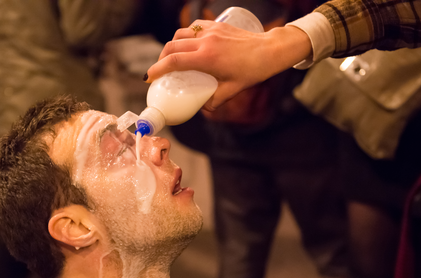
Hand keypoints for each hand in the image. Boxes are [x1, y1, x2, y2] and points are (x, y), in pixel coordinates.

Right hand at [145, 20, 312, 110]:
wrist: (270, 50)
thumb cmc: (253, 71)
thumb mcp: (232, 90)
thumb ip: (214, 101)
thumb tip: (202, 108)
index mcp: (208, 59)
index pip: (174, 61)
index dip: (157, 70)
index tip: (149, 78)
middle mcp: (206, 42)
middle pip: (172, 47)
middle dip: (160, 59)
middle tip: (159, 71)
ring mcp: (210, 31)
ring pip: (181, 35)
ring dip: (171, 46)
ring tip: (171, 58)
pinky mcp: (216, 26)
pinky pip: (193, 28)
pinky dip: (185, 36)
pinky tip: (187, 44)